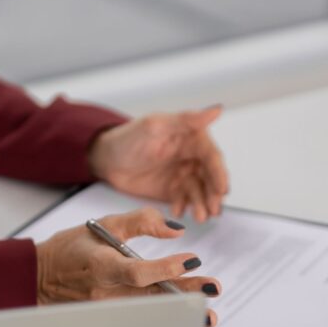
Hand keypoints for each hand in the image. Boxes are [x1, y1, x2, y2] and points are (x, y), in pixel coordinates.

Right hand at [35, 208, 219, 326]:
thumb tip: (177, 231)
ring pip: (148, 317)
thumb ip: (142, 221)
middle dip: (184, 297)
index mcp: (102, 265)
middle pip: (150, 298)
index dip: (166, 269)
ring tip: (205, 323)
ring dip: (179, 320)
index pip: (138, 272)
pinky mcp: (105, 322)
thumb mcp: (105, 224)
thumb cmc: (73, 248)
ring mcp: (104, 312)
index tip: (192, 261)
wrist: (39, 277)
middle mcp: (104, 293)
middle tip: (212, 294)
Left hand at [89, 106, 227, 222]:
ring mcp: (183, 175)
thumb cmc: (128, 138)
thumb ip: (186, 120)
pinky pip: (186, 201)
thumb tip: (216, 110)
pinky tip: (179, 211)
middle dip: (213, 195)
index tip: (222, 189)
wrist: (105, 160)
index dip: (219, 173)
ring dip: (202, 204)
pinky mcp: (173, 191)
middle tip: (213, 209)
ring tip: (200, 217)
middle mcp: (191, 156)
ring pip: (200, 192)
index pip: (212, 157)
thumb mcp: (156, 126)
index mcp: (192, 137)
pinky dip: (185, 207)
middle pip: (210, 178)